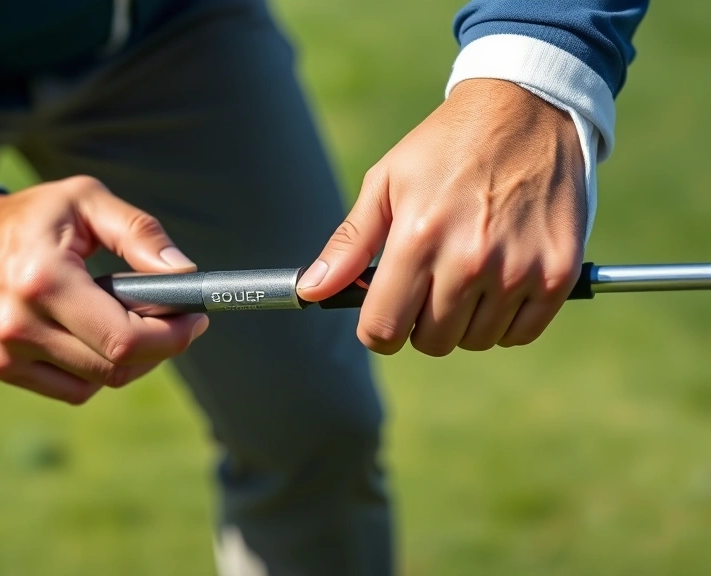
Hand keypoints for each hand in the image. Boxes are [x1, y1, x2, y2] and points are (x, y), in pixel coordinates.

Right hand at [0, 176, 208, 402]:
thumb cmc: (30, 219)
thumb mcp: (85, 200)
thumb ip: (139, 232)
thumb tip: (184, 274)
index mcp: (42, 279)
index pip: (123, 338)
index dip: (172, 336)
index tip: (195, 316)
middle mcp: (18, 325)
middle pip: (115, 367)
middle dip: (160, 345)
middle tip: (177, 317)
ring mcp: (7, 355)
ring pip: (99, 383)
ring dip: (132, 358)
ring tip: (132, 316)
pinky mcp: (4, 370)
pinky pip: (74, 389)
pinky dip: (99, 369)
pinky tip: (98, 333)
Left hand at [297, 79, 586, 355]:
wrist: (527, 110)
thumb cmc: (446, 148)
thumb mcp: (386, 183)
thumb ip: (349, 244)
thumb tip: (309, 290)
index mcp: (418, 238)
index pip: (384, 329)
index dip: (377, 329)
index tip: (385, 313)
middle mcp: (469, 260)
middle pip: (431, 341)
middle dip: (421, 322)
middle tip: (430, 282)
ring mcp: (518, 270)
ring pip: (476, 340)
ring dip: (464, 320)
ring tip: (467, 273)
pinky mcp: (558, 274)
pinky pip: (521, 334)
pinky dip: (507, 320)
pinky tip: (500, 281)